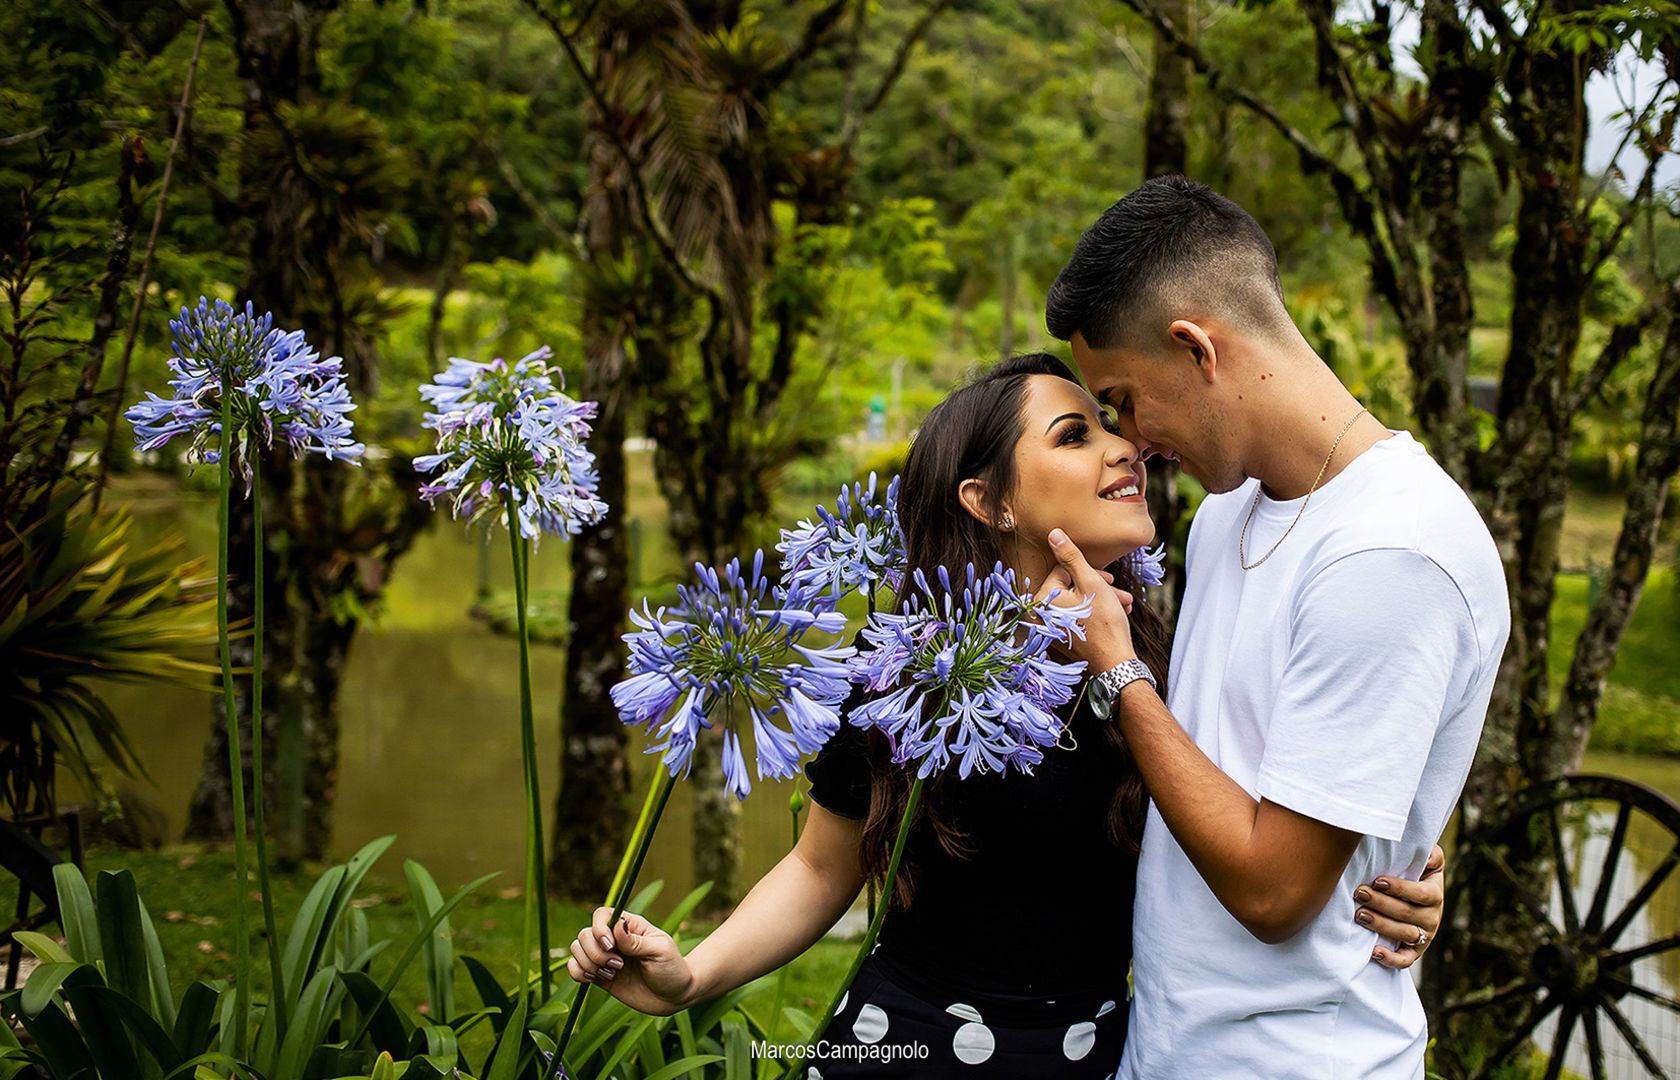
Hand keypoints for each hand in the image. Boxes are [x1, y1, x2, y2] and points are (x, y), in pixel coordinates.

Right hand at [567, 907, 694, 1015]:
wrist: (674, 997)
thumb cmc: (672, 969)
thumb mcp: (660, 952)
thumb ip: (636, 941)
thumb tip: (616, 927)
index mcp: (629, 926)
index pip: (601, 915)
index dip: (599, 928)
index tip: (610, 946)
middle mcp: (614, 940)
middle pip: (585, 934)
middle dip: (596, 952)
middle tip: (619, 965)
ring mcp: (605, 958)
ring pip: (577, 950)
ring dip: (589, 963)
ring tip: (612, 973)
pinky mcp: (599, 976)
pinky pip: (575, 969)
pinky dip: (578, 973)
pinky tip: (595, 979)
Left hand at [1035, 529, 1136, 670]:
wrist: (1115, 663)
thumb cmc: (1104, 622)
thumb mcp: (1090, 582)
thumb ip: (1070, 556)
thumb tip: (1053, 533)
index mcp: (1042, 599)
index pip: (1062, 571)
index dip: (1089, 572)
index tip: (1109, 579)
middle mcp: (1041, 615)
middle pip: (1070, 587)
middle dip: (1098, 586)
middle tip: (1118, 592)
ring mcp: (1051, 629)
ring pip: (1077, 602)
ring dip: (1102, 599)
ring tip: (1123, 604)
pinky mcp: (1062, 640)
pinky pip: (1076, 617)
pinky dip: (1095, 613)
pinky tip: (1115, 615)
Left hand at [1357, 844, 1445, 969]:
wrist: (1414, 897)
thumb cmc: (1415, 873)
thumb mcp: (1427, 860)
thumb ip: (1430, 854)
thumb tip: (1426, 853)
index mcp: (1434, 894)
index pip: (1421, 894)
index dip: (1401, 888)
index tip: (1378, 881)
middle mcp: (1432, 917)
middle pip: (1408, 913)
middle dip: (1382, 904)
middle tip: (1359, 894)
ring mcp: (1423, 935)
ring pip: (1404, 934)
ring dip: (1381, 925)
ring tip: (1360, 915)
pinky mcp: (1414, 951)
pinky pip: (1406, 959)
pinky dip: (1391, 959)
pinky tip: (1374, 952)